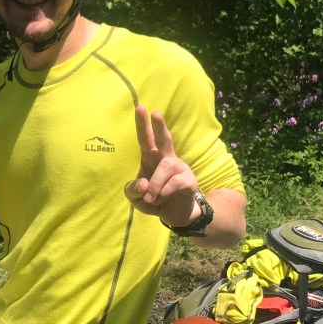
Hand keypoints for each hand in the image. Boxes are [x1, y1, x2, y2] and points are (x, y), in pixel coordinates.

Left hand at [124, 105, 199, 227]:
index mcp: (151, 159)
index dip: (142, 125)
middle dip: (159, 126)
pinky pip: (175, 182)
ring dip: (155, 183)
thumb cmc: (155, 200)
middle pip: (164, 139)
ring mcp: (180, 168)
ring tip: (151, 197)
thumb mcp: (137, 199)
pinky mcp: (189, 181)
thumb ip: (133, 191)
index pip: (146, 139)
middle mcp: (166, 159)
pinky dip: (163, 193)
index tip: (140, 108)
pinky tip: (160, 199)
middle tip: (155, 113)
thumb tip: (143, 184)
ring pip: (166, 166)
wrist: (175, 216)